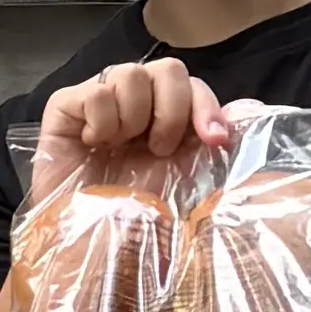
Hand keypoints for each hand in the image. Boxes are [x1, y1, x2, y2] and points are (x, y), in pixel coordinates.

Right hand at [28, 58, 234, 206]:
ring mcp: (99, 100)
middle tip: (158, 150)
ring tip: (120, 149)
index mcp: (164, 117)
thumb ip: (211, 143)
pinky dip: (101, 123)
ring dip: (134, 119)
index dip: (205, 106)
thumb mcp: (187, 178)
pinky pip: (96, 92)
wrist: (90, 242)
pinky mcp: (65, 106)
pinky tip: (93, 146)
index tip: (213, 140)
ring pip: (130, 73)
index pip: (192, 85)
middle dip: (171, 111)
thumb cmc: (137, 216)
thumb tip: (245, 112)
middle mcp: (135, 103)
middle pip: (168, 69)